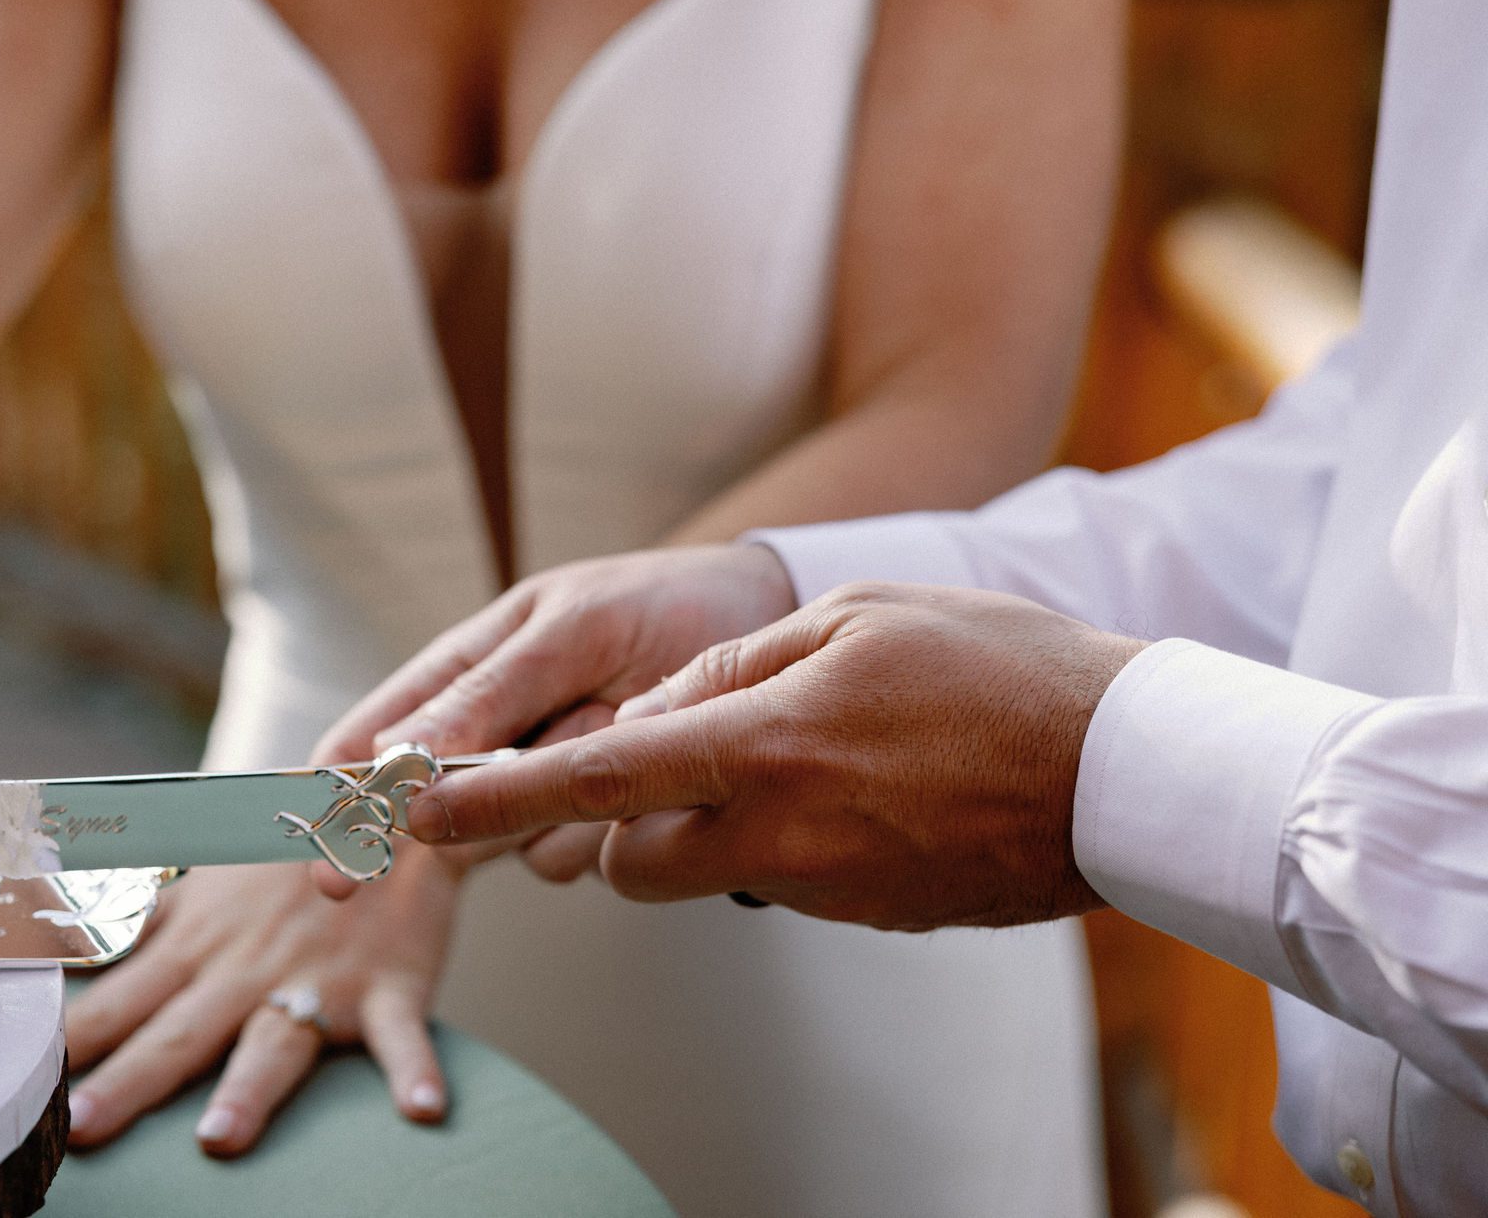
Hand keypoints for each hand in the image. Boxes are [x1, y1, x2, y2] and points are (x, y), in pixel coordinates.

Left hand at [64, 852, 457, 1156]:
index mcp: (199, 944)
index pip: (121, 999)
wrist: (388, 813)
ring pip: (277, 1040)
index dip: (72, 1041)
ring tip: (218, 1138)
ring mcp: (320, 981)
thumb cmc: (283, 858)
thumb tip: (50, 939)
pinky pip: (403, 1036)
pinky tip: (422, 1112)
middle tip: (81, 1129)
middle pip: (181, 1033)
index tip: (20, 1083)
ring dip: (250, 1088)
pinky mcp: (390, 990)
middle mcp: (249, 969)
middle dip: (130, 1081)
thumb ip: (132, 917)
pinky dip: (415, 1071)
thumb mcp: (197, 880)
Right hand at [306, 544, 796, 891]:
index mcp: (463, 672)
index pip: (369, 741)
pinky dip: (605, 824)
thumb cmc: (659, 603)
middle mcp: (491, 738)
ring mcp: (543, 786)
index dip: (337, 798)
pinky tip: (649, 771)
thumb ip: (486, 693)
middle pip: (429, 812)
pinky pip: (573, 858)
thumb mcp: (569, 629)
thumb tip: (396, 753)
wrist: (765, 622)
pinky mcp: (598, 823)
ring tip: (619, 722)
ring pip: (505, 842)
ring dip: (551, 807)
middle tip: (490, 819)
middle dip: (450, 821)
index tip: (325, 856)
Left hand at [404, 582, 1146, 930]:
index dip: (488, 802)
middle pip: (624, 861)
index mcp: (759, 745)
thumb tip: (662, 705)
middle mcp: (775, 832)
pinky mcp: (863, 918)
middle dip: (612, 826)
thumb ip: (735, 665)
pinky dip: (775, 844)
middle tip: (659, 760)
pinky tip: (851, 790)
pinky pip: (776, 885)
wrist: (1126, 775)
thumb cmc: (999, 670)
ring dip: (696, 832)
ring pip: (699, 877)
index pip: (589, 783)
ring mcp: (821, 889)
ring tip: (786, 756)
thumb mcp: (857, 618)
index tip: (409, 817)